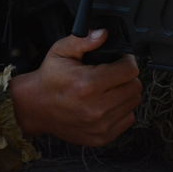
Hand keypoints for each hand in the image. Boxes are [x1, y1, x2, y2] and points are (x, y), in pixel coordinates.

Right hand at [10, 29, 141, 146]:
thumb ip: (83, 40)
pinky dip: (122, 110)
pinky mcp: (102, 137)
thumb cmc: (50, 78)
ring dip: (125, 93)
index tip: (120, 60)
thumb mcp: (60, 51)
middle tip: (114, 73)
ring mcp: (100, 125)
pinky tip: (108, 103)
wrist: (37, 107)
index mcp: (88, 84)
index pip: (130, 71)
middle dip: (127, 77)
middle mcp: (96, 107)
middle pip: (135, 87)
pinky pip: (128, 120)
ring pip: (133, 103)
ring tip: (110, 88)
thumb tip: (103, 34)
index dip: (127, 61)